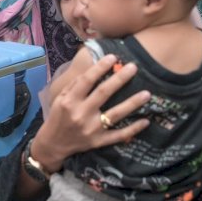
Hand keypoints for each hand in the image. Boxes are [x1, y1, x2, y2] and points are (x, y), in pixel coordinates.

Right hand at [31, 54, 150, 173]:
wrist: (54, 144)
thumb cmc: (58, 116)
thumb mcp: (60, 98)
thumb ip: (75, 85)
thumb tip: (94, 69)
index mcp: (70, 101)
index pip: (87, 80)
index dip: (100, 67)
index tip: (113, 57)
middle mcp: (81, 114)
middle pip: (104, 93)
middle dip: (120, 79)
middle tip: (134, 67)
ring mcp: (92, 129)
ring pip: (115, 114)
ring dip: (132, 103)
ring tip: (147, 93)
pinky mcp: (99, 141)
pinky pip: (119, 135)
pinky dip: (133, 129)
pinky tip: (146, 121)